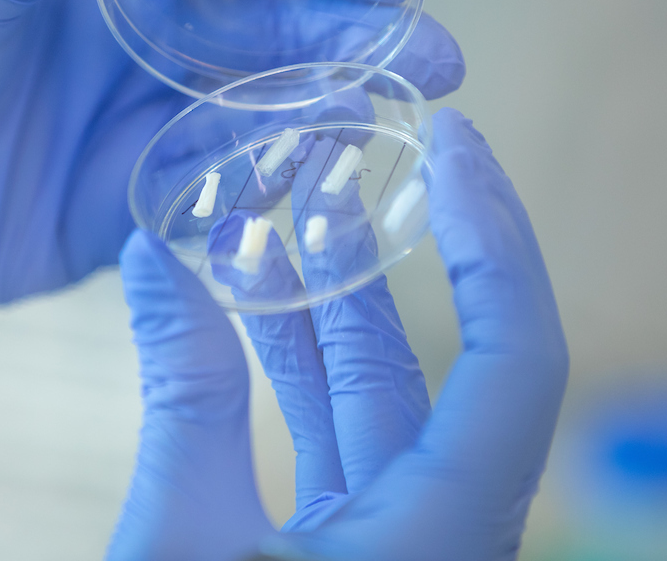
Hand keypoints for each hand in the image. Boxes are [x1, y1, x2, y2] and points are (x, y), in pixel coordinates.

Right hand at [109, 108, 567, 560]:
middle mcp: (447, 529)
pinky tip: (260, 296)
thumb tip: (150, 256)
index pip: (515, 360)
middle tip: (400, 146)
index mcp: (442, 529)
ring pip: (390, 395)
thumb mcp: (186, 534)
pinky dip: (305, 365)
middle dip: (422, 246)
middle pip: (464, 362)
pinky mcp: (356, 544)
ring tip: (306, 201)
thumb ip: (184, 398)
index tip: (453, 149)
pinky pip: (346, 434)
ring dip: (345, 299)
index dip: (492, 241)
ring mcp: (405, 537)